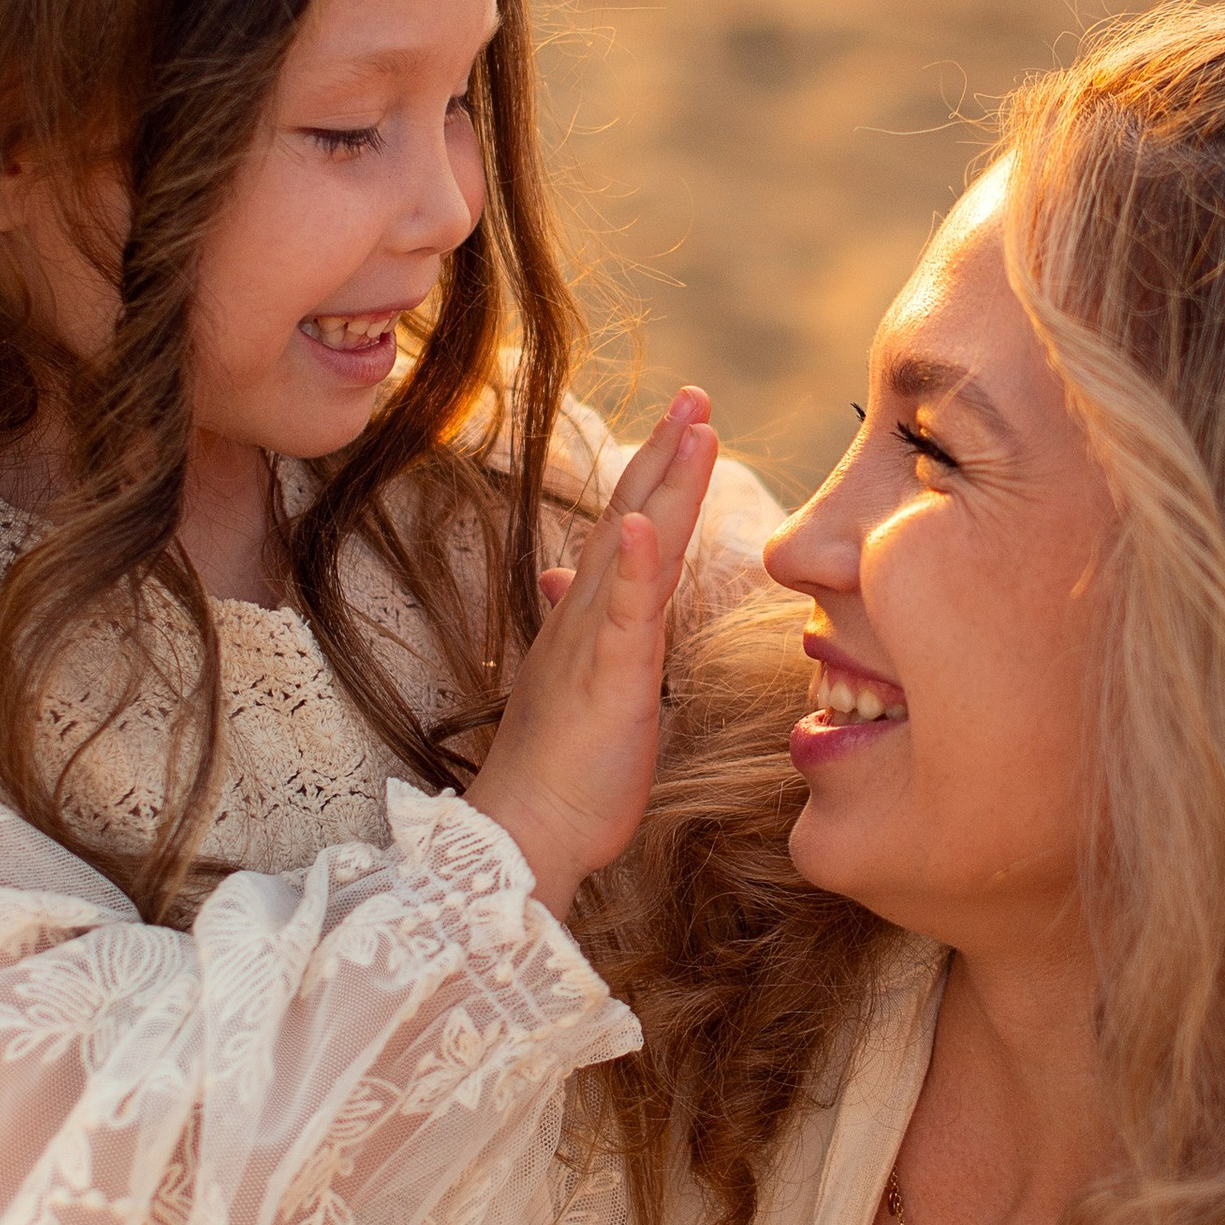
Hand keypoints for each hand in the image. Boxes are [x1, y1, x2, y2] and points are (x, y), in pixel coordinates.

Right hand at [468, 390, 716, 915]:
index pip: (628, 530)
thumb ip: (578, 627)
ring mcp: (595, 644)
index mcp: (589, 619)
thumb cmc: (559, 770)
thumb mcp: (578, 684)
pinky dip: (629, 564)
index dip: (657, 474)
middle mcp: (589, 617)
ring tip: (690, 425)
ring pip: (635, 550)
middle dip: (665, 452)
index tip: (687, 423)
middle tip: (696, 393)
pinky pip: (620, 615)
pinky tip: (640, 519)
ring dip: (662, 483)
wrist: (527, 832)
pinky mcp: (606, 680)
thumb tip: (564, 579)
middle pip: (631, 516)